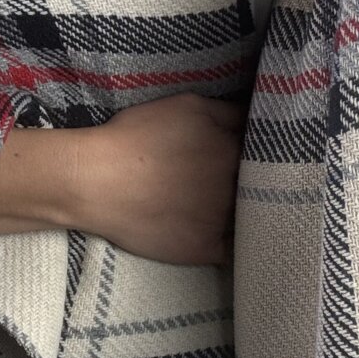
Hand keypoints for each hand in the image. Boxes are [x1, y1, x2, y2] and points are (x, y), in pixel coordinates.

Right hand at [76, 92, 246, 267]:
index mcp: (234, 149)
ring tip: (238, 210)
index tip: (254, 154)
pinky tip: (232, 238)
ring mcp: (222, 221)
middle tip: (245, 181)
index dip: (258, 152)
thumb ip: (229, 112)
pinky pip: (235, 251)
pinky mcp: (206, 249)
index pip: (263, 150)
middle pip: (260, 185)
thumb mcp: (187, 106)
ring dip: (251, 213)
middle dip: (257, 182)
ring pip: (252, 218)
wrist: (95, 181)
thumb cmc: (135, 138)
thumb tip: (255, 118)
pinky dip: (238, 246)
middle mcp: (235, 185)